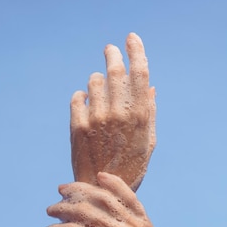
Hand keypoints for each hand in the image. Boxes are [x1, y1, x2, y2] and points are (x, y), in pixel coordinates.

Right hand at [44, 172, 176, 226]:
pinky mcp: (144, 220)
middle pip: (86, 211)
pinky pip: (128, 195)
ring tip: (64, 189)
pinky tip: (100, 176)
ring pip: (103, 198)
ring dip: (81, 190)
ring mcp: (135, 224)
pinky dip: (114, 183)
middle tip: (51, 210)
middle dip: (63, 208)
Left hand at [70, 33, 155, 190]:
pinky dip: (81, 97)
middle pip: (115, 70)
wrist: (101, 188)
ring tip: (99, 91)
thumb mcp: (147, 141)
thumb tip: (150, 86)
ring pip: (94, 81)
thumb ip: (148, 111)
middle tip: (109, 50)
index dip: (136, 50)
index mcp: (139, 115)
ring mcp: (96, 118)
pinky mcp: (77, 125)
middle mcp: (118, 113)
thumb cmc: (130, 165)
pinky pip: (78, 97)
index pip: (140, 71)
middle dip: (113, 55)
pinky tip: (86, 104)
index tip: (131, 38)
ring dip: (97, 81)